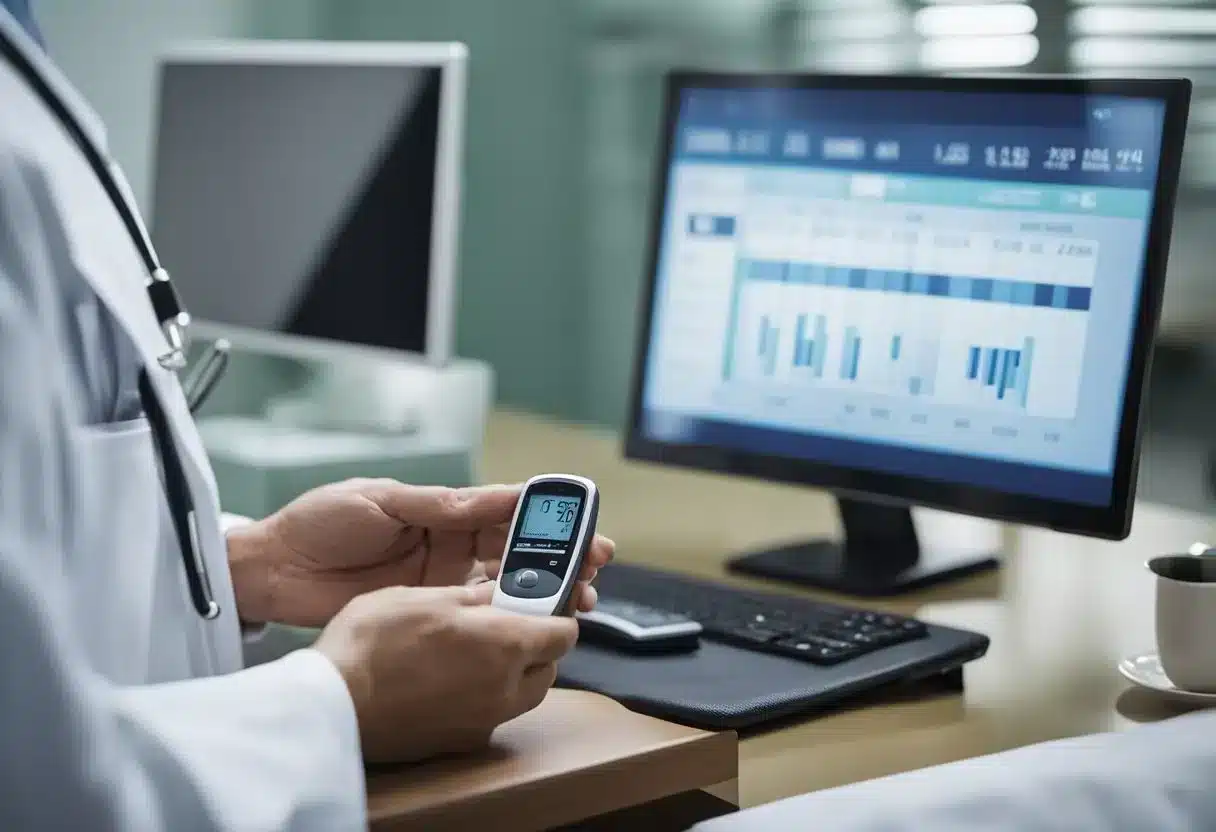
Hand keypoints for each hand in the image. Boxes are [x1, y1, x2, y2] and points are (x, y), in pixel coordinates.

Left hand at [228, 479, 614, 626]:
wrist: (273, 570)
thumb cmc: (319, 522)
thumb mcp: (380, 501)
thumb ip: (437, 506)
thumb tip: (490, 500)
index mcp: (440, 509)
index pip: (503, 510)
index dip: (543, 516)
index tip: (578, 522)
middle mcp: (447, 544)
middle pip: (515, 550)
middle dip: (557, 556)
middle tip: (595, 566)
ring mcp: (438, 581)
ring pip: (504, 585)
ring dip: (541, 590)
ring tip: (578, 598)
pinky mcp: (425, 611)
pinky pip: (474, 614)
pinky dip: (506, 617)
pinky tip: (532, 622)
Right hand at [313, 582, 577, 762]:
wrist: (332, 703)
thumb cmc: (375, 640)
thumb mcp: (427, 596)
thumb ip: (476, 597)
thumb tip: (503, 593)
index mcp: (506, 645)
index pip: (564, 633)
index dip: (558, 614)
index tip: (543, 603)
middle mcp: (505, 689)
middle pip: (546, 668)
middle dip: (536, 646)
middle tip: (506, 623)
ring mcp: (483, 722)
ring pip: (520, 695)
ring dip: (512, 674)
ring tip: (475, 651)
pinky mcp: (458, 742)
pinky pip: (489, 716)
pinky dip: (483, 697)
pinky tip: (450, 679)